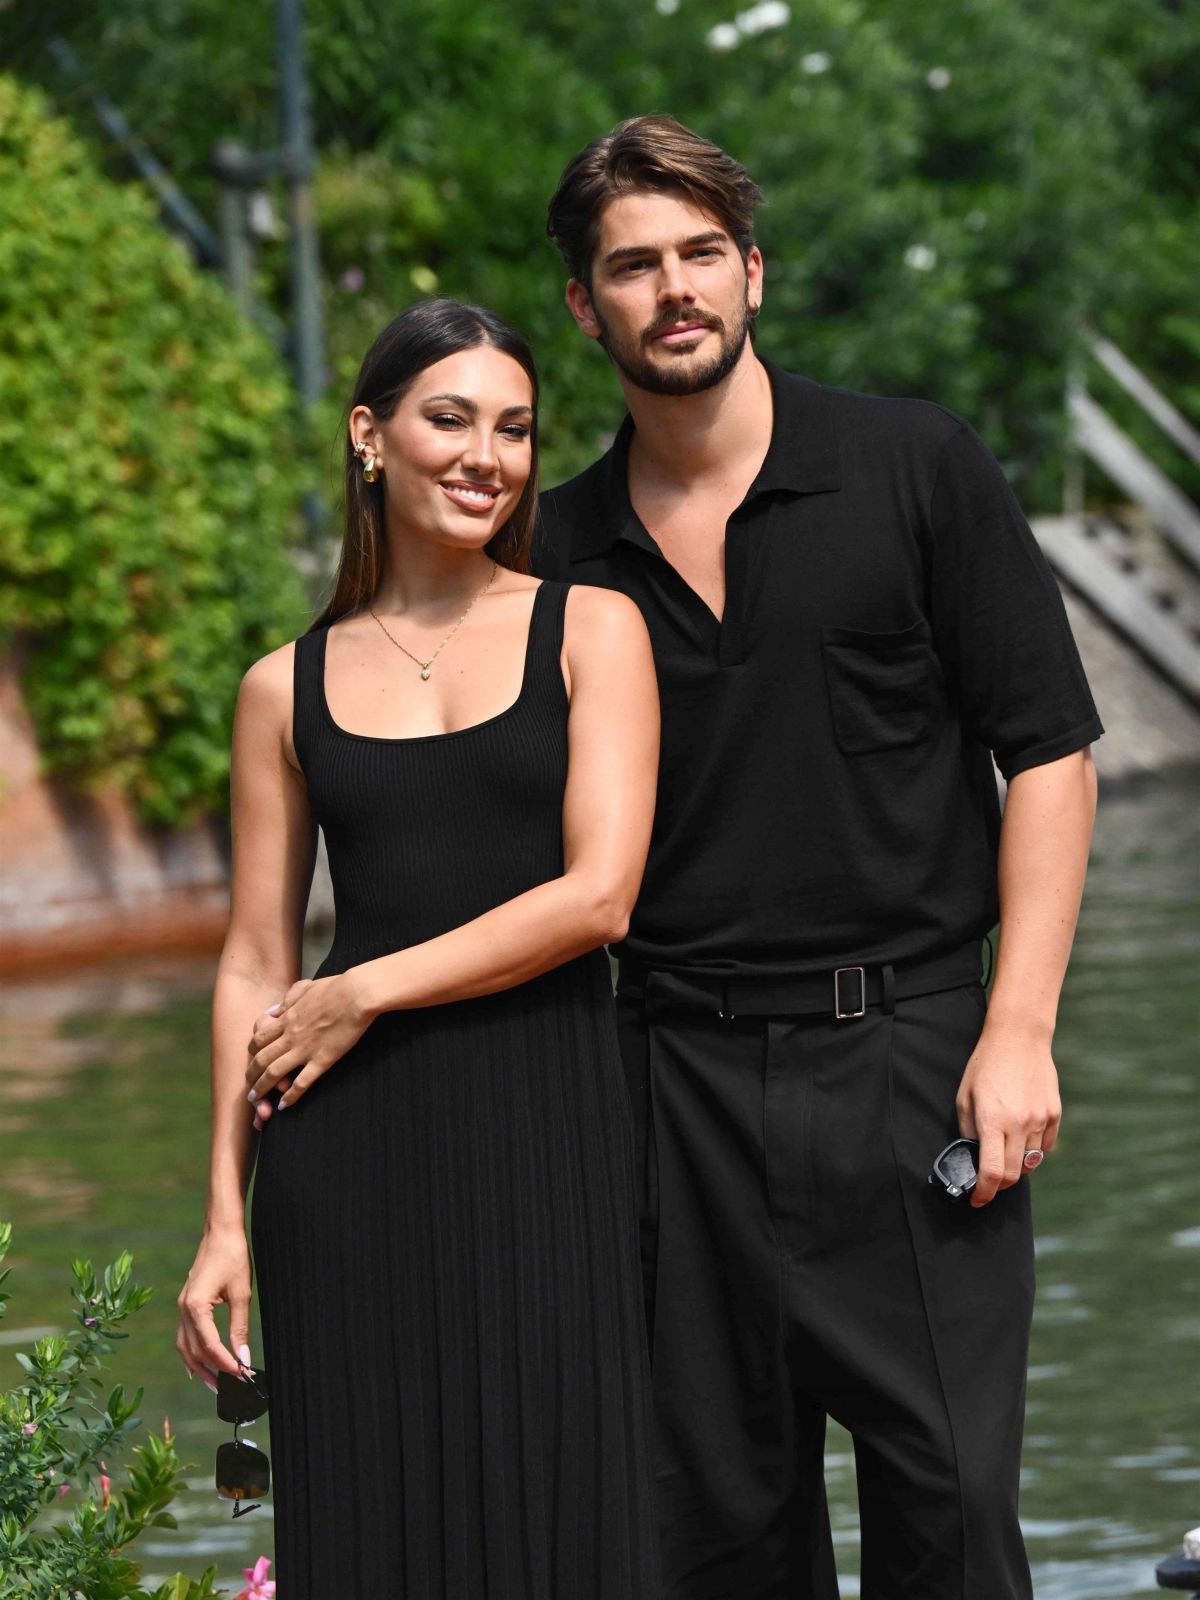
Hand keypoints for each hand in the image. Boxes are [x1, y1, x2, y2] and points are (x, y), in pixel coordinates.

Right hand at [177, 1228, 253, 1389]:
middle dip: (210, 1372)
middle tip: (227, 1390)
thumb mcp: (241, 1294)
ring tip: (214, 1383)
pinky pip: (185, 1335)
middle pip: (193, 1351)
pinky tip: (201, 1362)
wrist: (221, 1230)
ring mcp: (182, 1306)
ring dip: (198, 1366)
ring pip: (184, 1346)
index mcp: (196, 1307)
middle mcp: (183, 1309)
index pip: (209, 1346)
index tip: (241, 1376)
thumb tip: (243, 1357)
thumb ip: (240, 1328)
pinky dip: (192, 1351)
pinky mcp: (186, 1302)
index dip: (225, 1364)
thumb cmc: (233, 1257)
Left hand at [245, 971, 372, 1116]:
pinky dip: (290, 1096)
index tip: (252, 1060)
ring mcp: (305, 1048)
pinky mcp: (322, 1059)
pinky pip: (302, 1082)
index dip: (252, 1052)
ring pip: (274, 1073)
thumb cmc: (337, 987)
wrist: (357, 993)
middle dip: (251, 1075)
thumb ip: (289, 999)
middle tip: (249, 1087)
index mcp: (288, 1018)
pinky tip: (284, 1105)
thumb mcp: (307, 987)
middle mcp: (291, 1035)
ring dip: (262, 1088)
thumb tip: (276, 1009)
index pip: (260, 1038)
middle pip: (261, 1059)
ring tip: (257, 1101)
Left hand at [955, 1018, 1060, 1207]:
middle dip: (999, 1185)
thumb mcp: (965, 1097)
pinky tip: (1021, 1140)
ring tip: (1004, 1154)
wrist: (1019, 1038)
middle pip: (1013, 1174)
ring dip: (1016, 1167)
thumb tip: (972, 1157)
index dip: (983, 1192)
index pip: (991, 1172)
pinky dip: (1033, 1152)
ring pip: (1031, 1162)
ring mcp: (1039, 1119)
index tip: (977, 1200)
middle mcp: (1018, 1124)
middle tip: (989, 1182)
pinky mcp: (1054, 1114)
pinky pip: (1045, 1147)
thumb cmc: (985, 1065)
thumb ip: (968, 1130)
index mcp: (992, 1121)